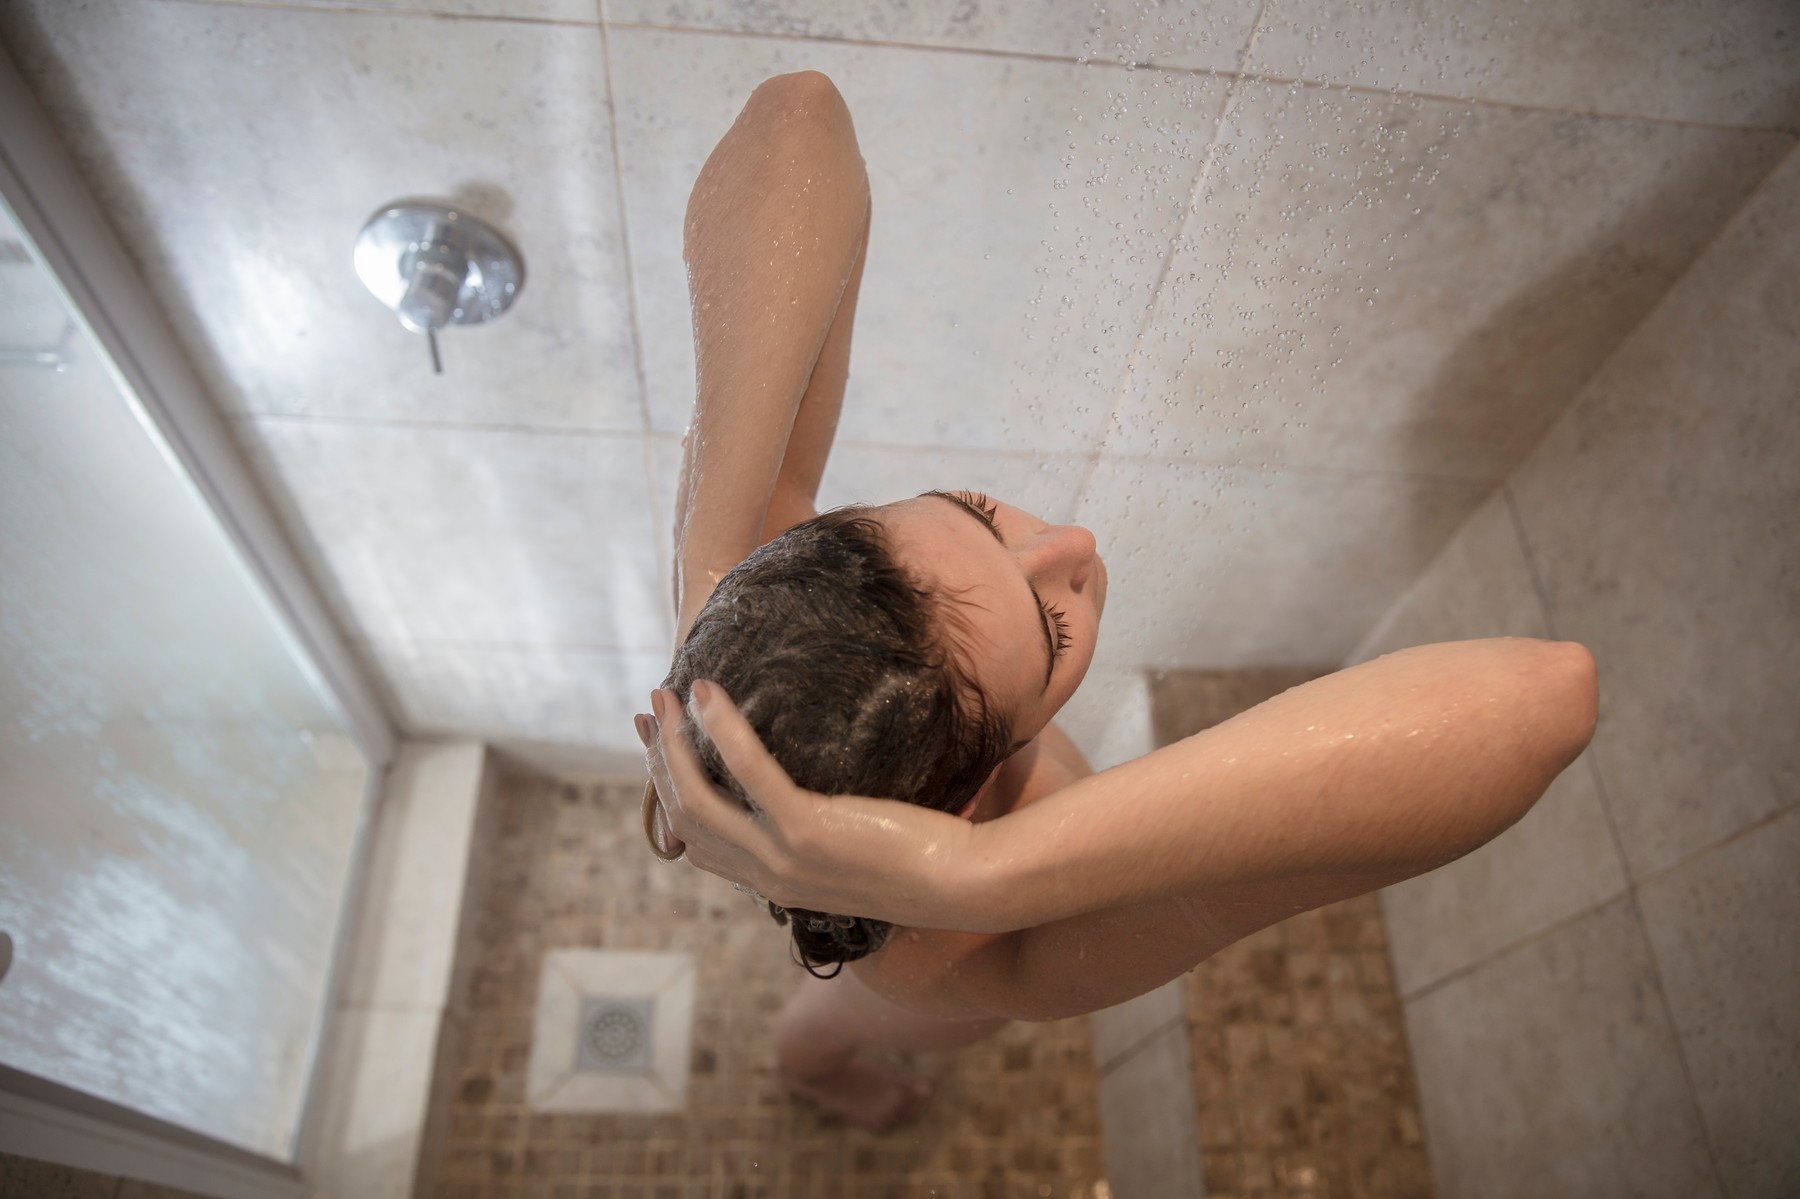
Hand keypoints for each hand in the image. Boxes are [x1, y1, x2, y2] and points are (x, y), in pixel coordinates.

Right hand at [635, 679, 986, 929]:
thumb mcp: (854, 852)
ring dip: (675, 744)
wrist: (965, 884)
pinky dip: (722, 729)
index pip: (697, 843)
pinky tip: (709, 694)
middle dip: (659, 761)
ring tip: (669, 695)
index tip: (661, 749)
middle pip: (686, 819)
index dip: (669, 795)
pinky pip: (749, 772)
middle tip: (651, 711)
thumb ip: (817, 834)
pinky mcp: (807, 831)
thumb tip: (803, 795)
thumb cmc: (922, 858)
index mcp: (776, 883)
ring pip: (700, 799)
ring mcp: (783, 858)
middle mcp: (769, 877)